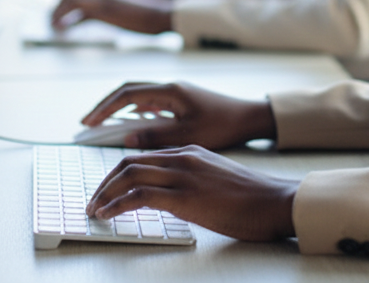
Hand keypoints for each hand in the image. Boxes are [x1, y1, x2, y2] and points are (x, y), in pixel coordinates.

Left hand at [50, 0, 173, 33]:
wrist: (166, 11)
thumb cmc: (153, 12)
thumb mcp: (131, 6)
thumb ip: (116, 6)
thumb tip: (108, 15)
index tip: (61, 7)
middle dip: (60, 3)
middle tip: (52, 18)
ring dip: (59, 12)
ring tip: (53, 26)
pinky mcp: (106, 9)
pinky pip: (78, 12)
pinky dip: (66, 20)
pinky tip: (61, 30)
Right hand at [81, 81, 275, 149]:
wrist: (250, 117)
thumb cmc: (223, 125)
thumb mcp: (188, 135)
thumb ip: (157, 136)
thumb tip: (128, 138)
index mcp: (170, 91)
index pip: (127, 94)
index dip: (104, 108)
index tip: (88, 123)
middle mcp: (171, 87)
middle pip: (129, 91)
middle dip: (106, 106)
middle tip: (87, 123)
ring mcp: (176, 92)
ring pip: (139, 95)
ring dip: (119, 108)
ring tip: (102, 125)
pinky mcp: (181, 100)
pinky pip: (151, 102)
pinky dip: (135, 112)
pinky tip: (130, 125)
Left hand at [85, 145, 296, 240]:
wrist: (275, 201)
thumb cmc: (252, 198)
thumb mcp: (217, 181)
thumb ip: (193, 181)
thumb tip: (172, 198)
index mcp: (191, 152)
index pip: (144, 157)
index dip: (119, 174)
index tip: (107, 191)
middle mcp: (184, 157)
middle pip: (129, 161)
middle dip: (104, 182)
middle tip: (93, 202)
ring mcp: (184, 174)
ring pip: (129, 174)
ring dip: (104, 193)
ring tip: (94, 210)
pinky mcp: (185, 195)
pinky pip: (139, 195)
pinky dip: (116, 204)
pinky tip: (107, 215)